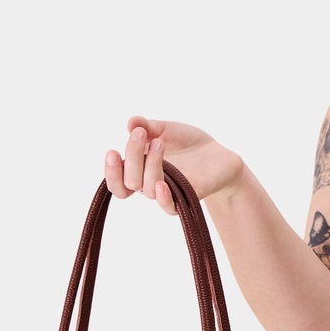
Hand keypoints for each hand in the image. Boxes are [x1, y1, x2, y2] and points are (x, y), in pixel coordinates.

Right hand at [104, 116, 244, 213]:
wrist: (218, 154)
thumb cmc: (188, 143)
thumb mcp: (166, 129)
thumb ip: (147, 126)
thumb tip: (130, 123)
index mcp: (140, 169)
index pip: (117, 180)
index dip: (111, 171)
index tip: (112, 152)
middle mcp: (149, 183)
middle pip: (129, 182)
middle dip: (131, 156)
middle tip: (140, 134)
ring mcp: (167, 192)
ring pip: (147, 189)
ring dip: (150, 164)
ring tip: (160, 142)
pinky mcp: (185, 199)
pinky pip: (169, 207)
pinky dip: (163, 197)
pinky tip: (162, 184)